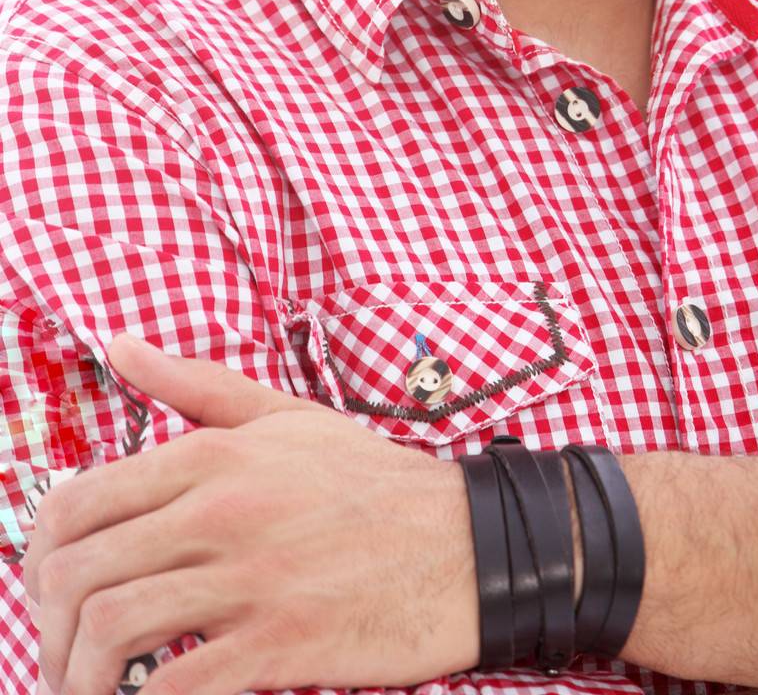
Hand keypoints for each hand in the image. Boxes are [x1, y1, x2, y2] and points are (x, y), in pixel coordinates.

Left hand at [22, 331, 479, 694]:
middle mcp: (222, 509)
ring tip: (86, 692)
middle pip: (80, 570)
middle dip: (49, 626)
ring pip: (114, 628)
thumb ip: (196, 385)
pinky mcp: (280, 643)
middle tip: (59, 654)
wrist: (466, 546)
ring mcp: (250, 578)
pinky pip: (178, 686)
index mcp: (215, 454)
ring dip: (79, 675)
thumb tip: (119, 346)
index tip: (50, 589)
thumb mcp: (285, 417)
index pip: (79, 499)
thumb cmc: (372, 483)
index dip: (40, 555)